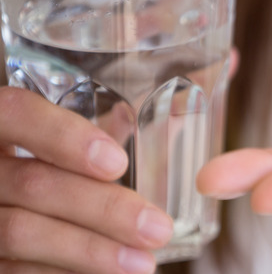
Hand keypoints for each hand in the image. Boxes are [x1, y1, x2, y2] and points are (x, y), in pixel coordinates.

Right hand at [0, 87, 172, 273]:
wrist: (5, 205)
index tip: (118, 163)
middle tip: (157, 228)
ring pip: (20, 232)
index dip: (65, 136)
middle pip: (32, 183)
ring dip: (91, 252)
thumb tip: (153, 125)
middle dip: (103, 208)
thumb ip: (86, 133)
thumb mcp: (44, 140)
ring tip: (144, 263)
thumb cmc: (33, 166)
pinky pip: (14, 271)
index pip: (16, 111)